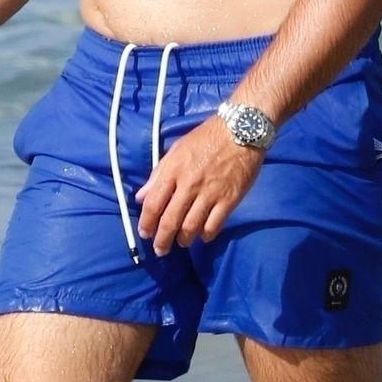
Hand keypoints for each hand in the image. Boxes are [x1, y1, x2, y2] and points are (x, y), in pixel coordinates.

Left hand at [135, 116, 262, 254]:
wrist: (241, 131)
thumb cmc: (206, 137)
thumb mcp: (176, 150)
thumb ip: (158, 174)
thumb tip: (140, 197)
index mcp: (173, 171)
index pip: (153, 203)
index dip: (146, 222)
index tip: (144, 233)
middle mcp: (189, 185)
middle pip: (170, 220)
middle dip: (162, 240)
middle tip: (160, 250)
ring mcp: (210, 193)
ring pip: (191, 227)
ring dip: (183, 240)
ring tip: (181, 242)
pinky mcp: (229, 199)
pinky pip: (214, 225)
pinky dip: (206, 235)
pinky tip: (203, 236)